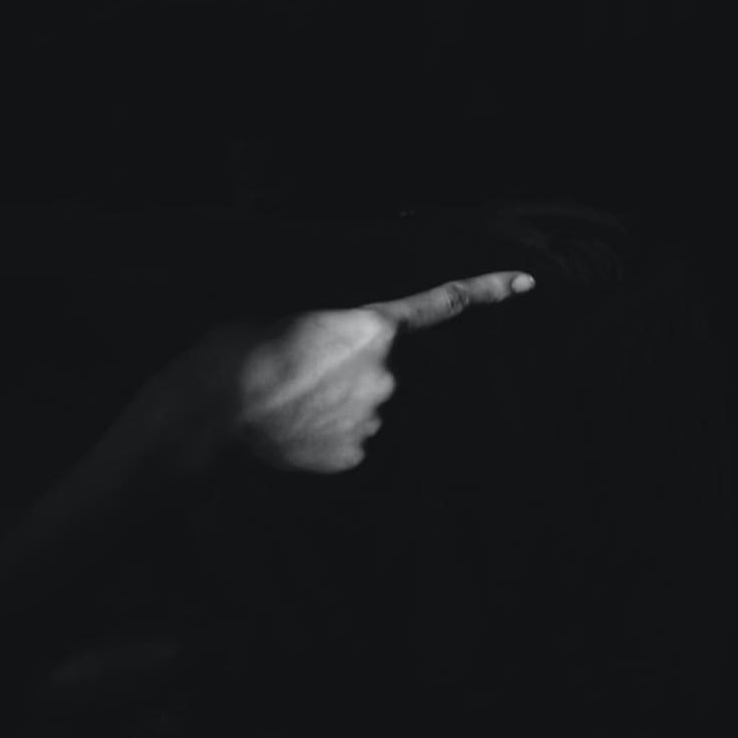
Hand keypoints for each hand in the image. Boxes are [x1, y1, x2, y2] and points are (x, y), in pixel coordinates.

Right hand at [225, 269, 535, 472]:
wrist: (210, 412)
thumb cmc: (238, 351)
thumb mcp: (290, 319)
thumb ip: (333, 333)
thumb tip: (335, 356)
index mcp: (371, 326)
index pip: (441, 303)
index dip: (488, 289)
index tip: (527, 282)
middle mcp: (386, 373)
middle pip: (384, 372)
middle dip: (351, 376)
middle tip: (299, 378)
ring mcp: (375, 418)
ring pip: (367, 410)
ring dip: (335, 408)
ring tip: (286, 405)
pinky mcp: (358, 455)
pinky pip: (352, 443)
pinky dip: (326, 438)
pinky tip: (293, 433)